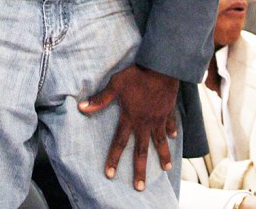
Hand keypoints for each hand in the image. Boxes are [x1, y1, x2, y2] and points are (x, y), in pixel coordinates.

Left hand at [78, 64, 177, 188]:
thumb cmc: (136, 75)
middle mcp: (145, 123)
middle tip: (140, 187)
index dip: (113, 158)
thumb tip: (82, 107)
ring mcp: (158, 118)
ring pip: (160, 142)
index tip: (110, 174)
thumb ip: (100, 99)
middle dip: (140, 169)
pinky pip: (170, 124)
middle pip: (141, 150)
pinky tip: (174, 137)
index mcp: (130, 118)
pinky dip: (172, 131)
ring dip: (163, 155)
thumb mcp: (115, 85)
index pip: (119, 142)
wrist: (160, 68)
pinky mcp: (168, 111)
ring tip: (167, 168)